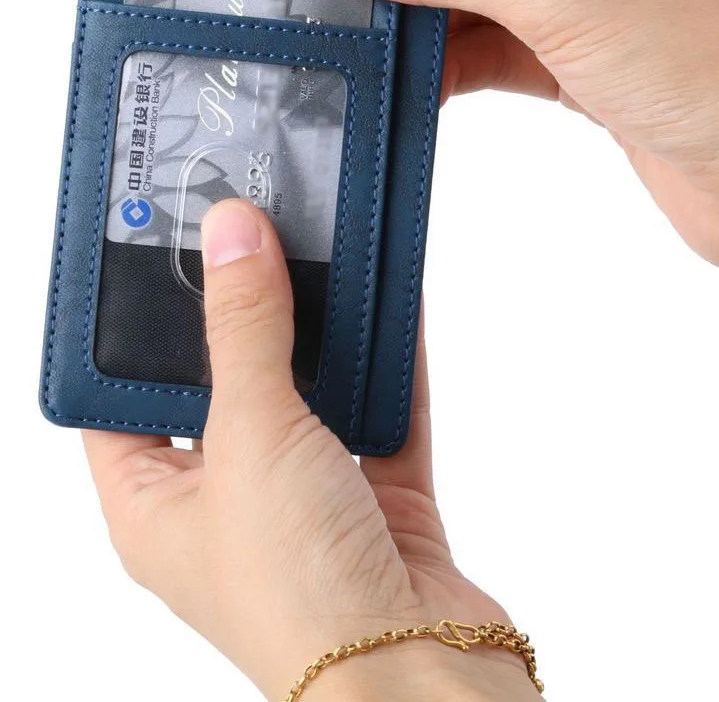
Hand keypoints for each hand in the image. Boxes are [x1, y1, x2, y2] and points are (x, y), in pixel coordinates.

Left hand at [83, 199, 540, 701]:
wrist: (416, 671)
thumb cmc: (296, 592)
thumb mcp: (250, 435)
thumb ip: (244, 329)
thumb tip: (231, 236)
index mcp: (161, 506)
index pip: (125, 410)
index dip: (133, 341)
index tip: (157, 269)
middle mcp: (233, 501)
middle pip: (232, 388)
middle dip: (250, 321)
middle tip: (255, 246)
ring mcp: (311, 499)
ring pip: (316, 395)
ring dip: (327, 335)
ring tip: (325, 261)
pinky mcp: (381, 499)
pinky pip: (385, 411)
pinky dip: (391, 362)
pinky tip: (392, 306)